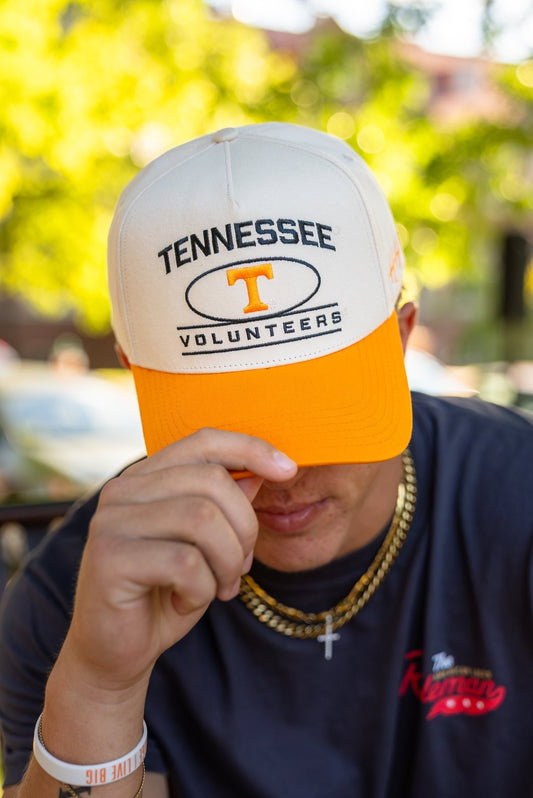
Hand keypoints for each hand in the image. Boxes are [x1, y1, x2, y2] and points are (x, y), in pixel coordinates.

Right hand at [58, 428, 296, 693]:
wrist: (115, 654)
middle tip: (241, 569)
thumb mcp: (207, 547)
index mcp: (145, 477)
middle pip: (212, 482)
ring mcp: (111, 521)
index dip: (250, 449)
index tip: (289, 470)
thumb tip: (261, 472)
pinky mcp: (109, 558)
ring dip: (227, 562)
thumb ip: (226, 506)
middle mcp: (122, 490)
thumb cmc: (165, 593)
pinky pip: (185, 563)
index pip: (203, 441)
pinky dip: (201, 590)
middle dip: (244, 529)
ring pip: (203, 519)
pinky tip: (185, 603)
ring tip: (220, 588)